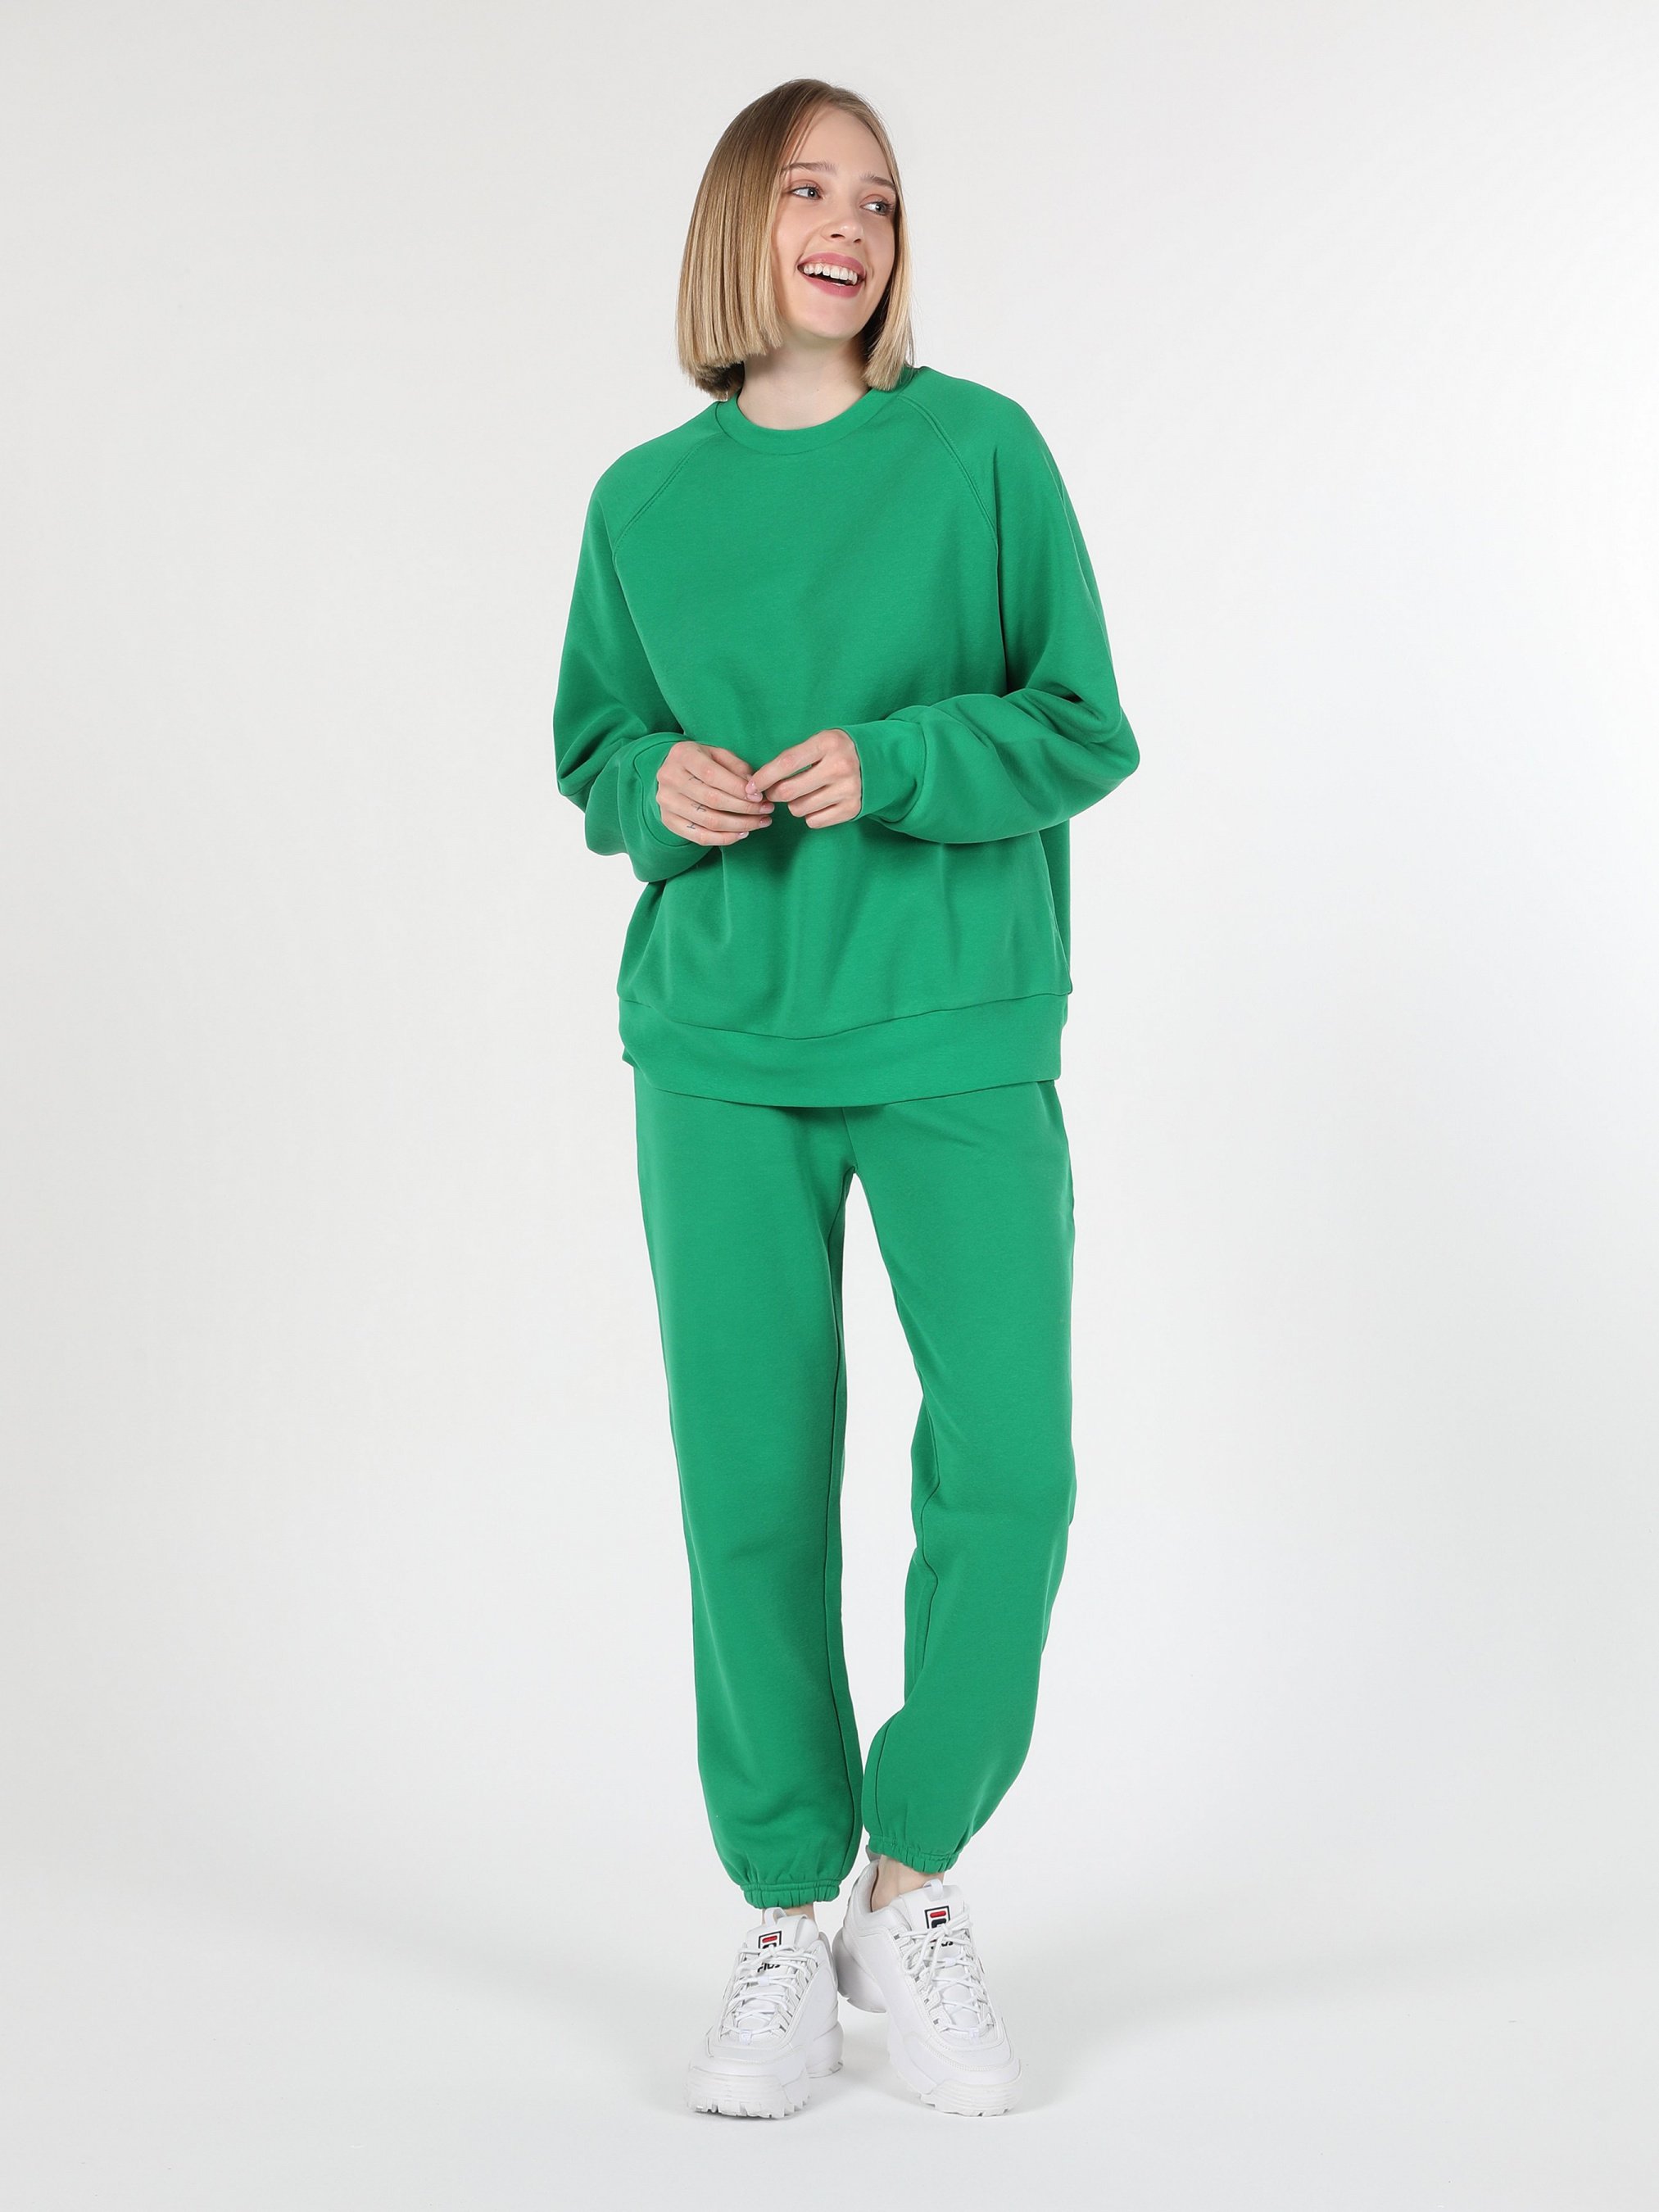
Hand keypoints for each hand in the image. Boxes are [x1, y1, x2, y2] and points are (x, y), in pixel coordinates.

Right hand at [656, 742, 774, 844]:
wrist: (672, 773)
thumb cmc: (701, 762)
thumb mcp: (718, 754)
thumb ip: (737, 767)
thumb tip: (754, 788)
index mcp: (682, 755)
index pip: (712, 775)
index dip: (738, 788)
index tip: (760, 796)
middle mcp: (670, 778)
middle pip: (712, 800)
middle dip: (745, 808)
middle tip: (766, 810)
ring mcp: (666, 802)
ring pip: (709, 821)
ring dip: (740, 825)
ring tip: (760, 822)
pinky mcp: (668, 821)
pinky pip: (700, 837)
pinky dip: (725, 838)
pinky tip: (742, 833)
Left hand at [745, 729, 860, 827]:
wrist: (881, 761)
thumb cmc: (839, 751)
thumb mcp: (821, 741)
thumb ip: (794, 757)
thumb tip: (760, 782)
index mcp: (828, 744)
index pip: (786, 763)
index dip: (764, 777)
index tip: (752, 786)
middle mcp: (839, 767)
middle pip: (789, 791)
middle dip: (774, 794)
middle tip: (775, 792)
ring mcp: (848, 790)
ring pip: (799, 809)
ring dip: (794, 805)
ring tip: (803, 794)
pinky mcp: (852, 809)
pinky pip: (814, 821)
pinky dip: (810, 815)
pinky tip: (818, 803)